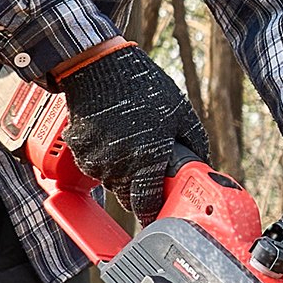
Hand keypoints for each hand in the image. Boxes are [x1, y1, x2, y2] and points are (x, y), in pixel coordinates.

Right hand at [56, 43, 210, 223]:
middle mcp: (119, 167)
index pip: (146, 205)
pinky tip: (110, 136)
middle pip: (126, 199)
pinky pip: (94, 167)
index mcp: (146, 160)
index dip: (151, 213)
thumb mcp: (179, 111)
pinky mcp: (80, 154)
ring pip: (110, 182)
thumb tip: (202, 163)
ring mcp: (96, 162)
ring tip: (127, 142)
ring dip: (119, 172)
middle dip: (136, 190)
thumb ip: (194, 141)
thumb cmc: (143, 88)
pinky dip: (102, 159)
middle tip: (144, 169)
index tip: (154, 213)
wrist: (99, 69)